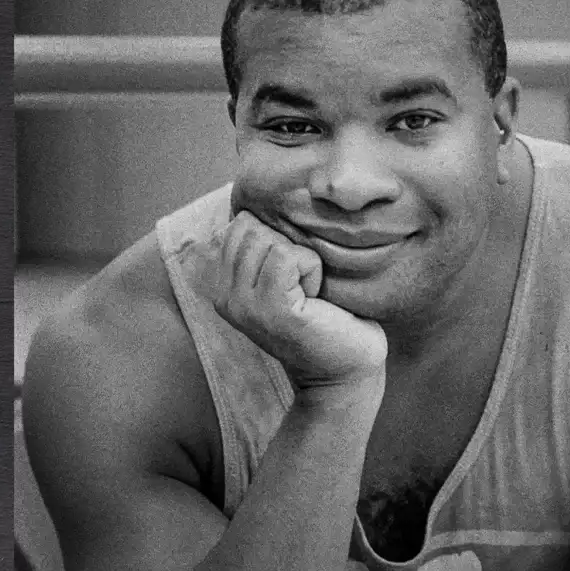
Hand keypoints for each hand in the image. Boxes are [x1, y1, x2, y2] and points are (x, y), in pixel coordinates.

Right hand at [179, 211, 386, 391]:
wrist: (346, 370)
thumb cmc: (326, 318)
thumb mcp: (285, 277)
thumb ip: (264, 247)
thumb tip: (260, 200)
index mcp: (224, 286)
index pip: (240, 223)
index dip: (277, 239)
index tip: (292, 277)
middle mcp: (225, 297)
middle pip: (252, 227)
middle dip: (289, 246)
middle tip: (303, 287)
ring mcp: (245, 305)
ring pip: (269, 240)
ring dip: (303, 259)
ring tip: (309, 294)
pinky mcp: (272, 311)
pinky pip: (289, 257)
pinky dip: (312, 270)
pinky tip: (316, 298)